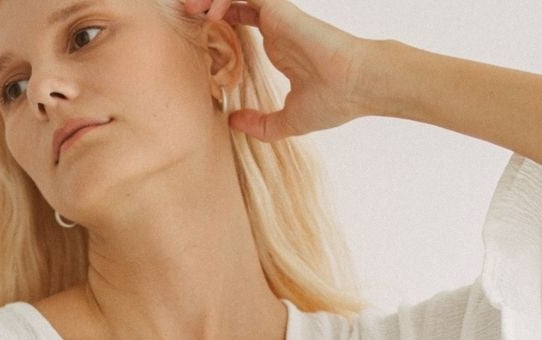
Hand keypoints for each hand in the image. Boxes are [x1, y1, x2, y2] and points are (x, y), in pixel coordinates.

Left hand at [180, 0, 376, 138]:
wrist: (355, 86)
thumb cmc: (332, 102)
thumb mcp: (288, 121)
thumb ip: (260, 124)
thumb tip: (232, 122)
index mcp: (278, 43)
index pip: (241, 20)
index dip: (218, 22)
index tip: (198, 35)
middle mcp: (275, 25)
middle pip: (233, 1)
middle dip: (207, 3)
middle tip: (186, 14)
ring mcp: (276, 14)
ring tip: (190, 9)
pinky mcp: (278, 8)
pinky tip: (210, 14)